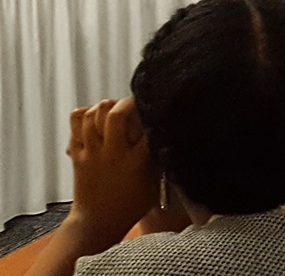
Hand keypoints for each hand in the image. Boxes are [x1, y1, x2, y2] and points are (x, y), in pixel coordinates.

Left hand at [65, 98, 156, 244]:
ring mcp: (92, 154)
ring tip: (114, 109)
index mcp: (136, 161)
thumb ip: (161, 159)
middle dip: (127, 102)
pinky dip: (84, 115)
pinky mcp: (77, 156)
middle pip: (116, 114)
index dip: (154, 113)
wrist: (97, 222)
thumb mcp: (155, 183)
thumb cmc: (130, 205)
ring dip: (105, 107)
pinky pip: (75, 125)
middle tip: (134, 103)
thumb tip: (169, 137)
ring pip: (93, 115)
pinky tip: (94, 117)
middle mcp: (113, 154)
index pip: (147, 125)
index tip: (159, 110)